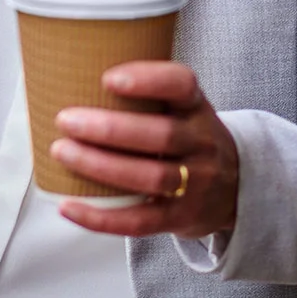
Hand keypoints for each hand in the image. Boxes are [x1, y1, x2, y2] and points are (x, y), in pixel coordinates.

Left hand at [49, 61, 239, 239]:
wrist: (234, 187)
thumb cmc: (188, 138)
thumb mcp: (182, 108)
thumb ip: (146, 92)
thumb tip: (70, 75)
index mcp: (196, 108)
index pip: (182, 85)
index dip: (148, 80)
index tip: (108, 79)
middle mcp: (202, 143)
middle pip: (161, 135)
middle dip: (109, 129)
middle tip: (65, 120)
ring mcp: (195, 184)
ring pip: (150, 176)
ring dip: (100, 166)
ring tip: (62, 152)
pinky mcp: (180, 218)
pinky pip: (140, 221)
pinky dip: (101, 217)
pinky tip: (68, 206)